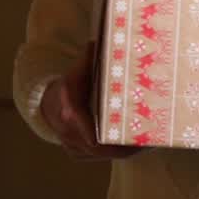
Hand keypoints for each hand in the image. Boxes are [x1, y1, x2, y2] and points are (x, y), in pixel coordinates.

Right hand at [40, 42, 140, 159]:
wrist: (48, 105)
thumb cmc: (69, 86)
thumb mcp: (76, 71)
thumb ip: (88, 59)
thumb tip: (98, 42)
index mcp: (69, 112)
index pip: (85, 128)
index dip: (102, 133)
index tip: (125, 135)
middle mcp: (69, 133)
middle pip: (100, 148)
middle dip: (125, 146)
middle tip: (150, 139)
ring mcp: (73, 146)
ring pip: (103, 154)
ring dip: (126, 150)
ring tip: (150, 143)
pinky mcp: (78, 153)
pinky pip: (101, 156)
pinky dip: (119, 152)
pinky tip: (139, 147)